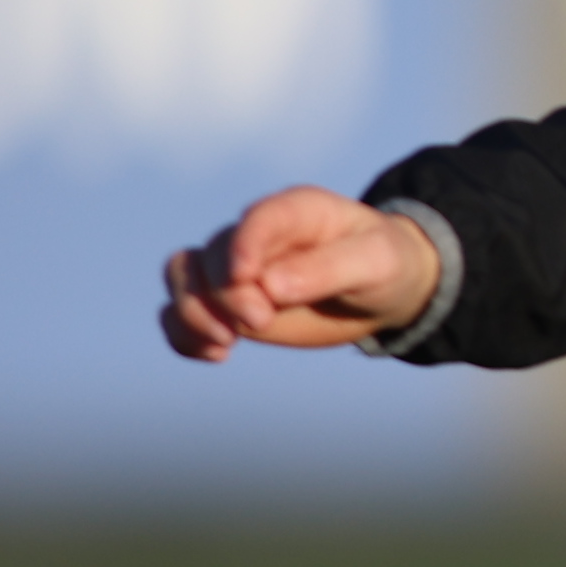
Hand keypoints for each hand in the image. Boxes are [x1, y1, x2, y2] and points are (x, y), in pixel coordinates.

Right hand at [160, 187, 438, 360]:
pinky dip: (183, 334)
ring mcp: (237, 269)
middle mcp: (257, 236)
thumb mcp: (376, 263)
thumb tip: (269, 286)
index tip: (246, 279)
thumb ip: (326, 270)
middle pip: (211, 256)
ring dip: (191, 312)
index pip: (257, 220)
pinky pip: (180, 312)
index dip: (242, 247)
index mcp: (296, 211)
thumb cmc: (386, 264)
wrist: (384, 289)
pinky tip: (216, 355)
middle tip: (261, 321)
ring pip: (182, 278)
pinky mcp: (227, 302)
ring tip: (225, 343)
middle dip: (226, 294)